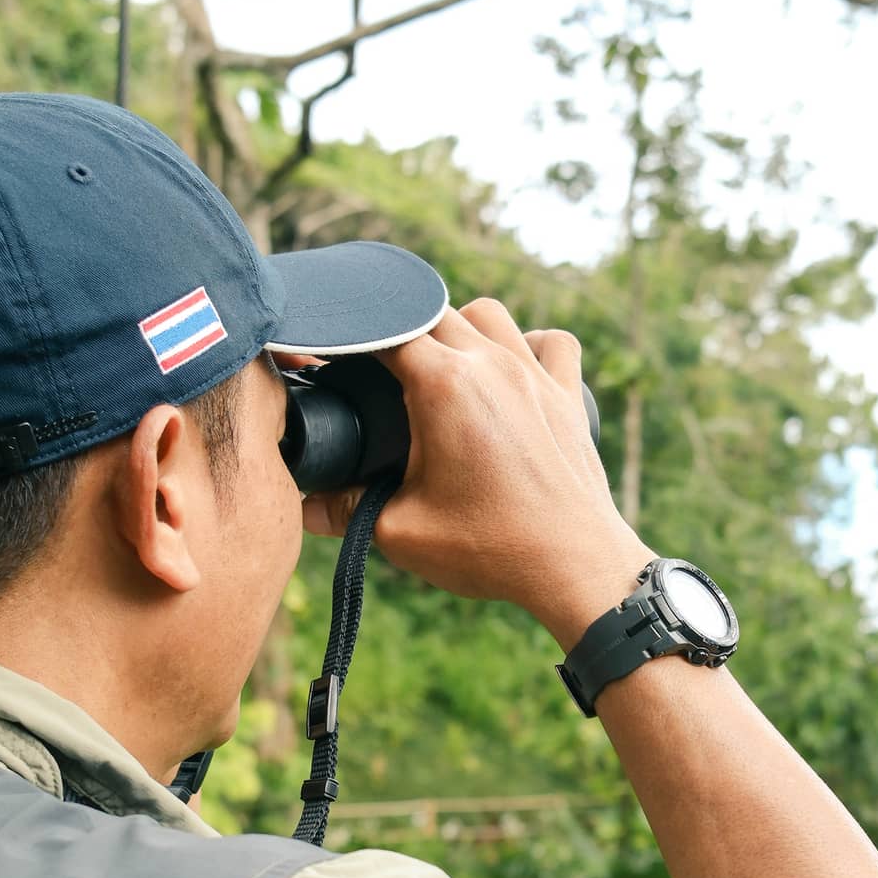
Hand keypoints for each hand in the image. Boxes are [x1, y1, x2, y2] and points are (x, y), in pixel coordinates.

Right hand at [296, 299, 651, 630]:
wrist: (574, 566)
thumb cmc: (491, 549)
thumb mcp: (401, 532)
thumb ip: (345, 511)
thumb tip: (304, 507)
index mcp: (444, 385)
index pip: (383, 330)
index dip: (352, 341)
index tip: (338, 363)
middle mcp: (491, 363)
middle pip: (431, 311)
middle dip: (400, 335)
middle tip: (383, 378)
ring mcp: (534, 374)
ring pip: (488, 313)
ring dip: (460, 328)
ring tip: (444, 370)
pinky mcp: (568, 395)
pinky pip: (552, 341)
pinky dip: (530, 343)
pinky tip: (513, 369)